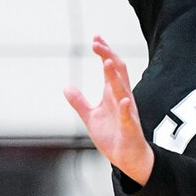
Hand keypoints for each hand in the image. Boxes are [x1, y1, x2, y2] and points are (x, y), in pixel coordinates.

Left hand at [64, 35, 153, 184]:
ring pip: (123, 90)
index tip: (96, 38)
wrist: (128, 158)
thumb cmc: (113, 135)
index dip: (104, 52)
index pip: (111, 68)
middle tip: (97, 42)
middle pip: (118, 72)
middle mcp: (122, 98)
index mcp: (113, 94)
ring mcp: (127, 112)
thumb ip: (79, 102)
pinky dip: (126, 107)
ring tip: (107, 62)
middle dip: (108, 56)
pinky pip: (128, 116)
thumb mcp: (91, 117)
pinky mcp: (129, 128)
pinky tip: (124, 100)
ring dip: (115, 76)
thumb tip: (66, 87)